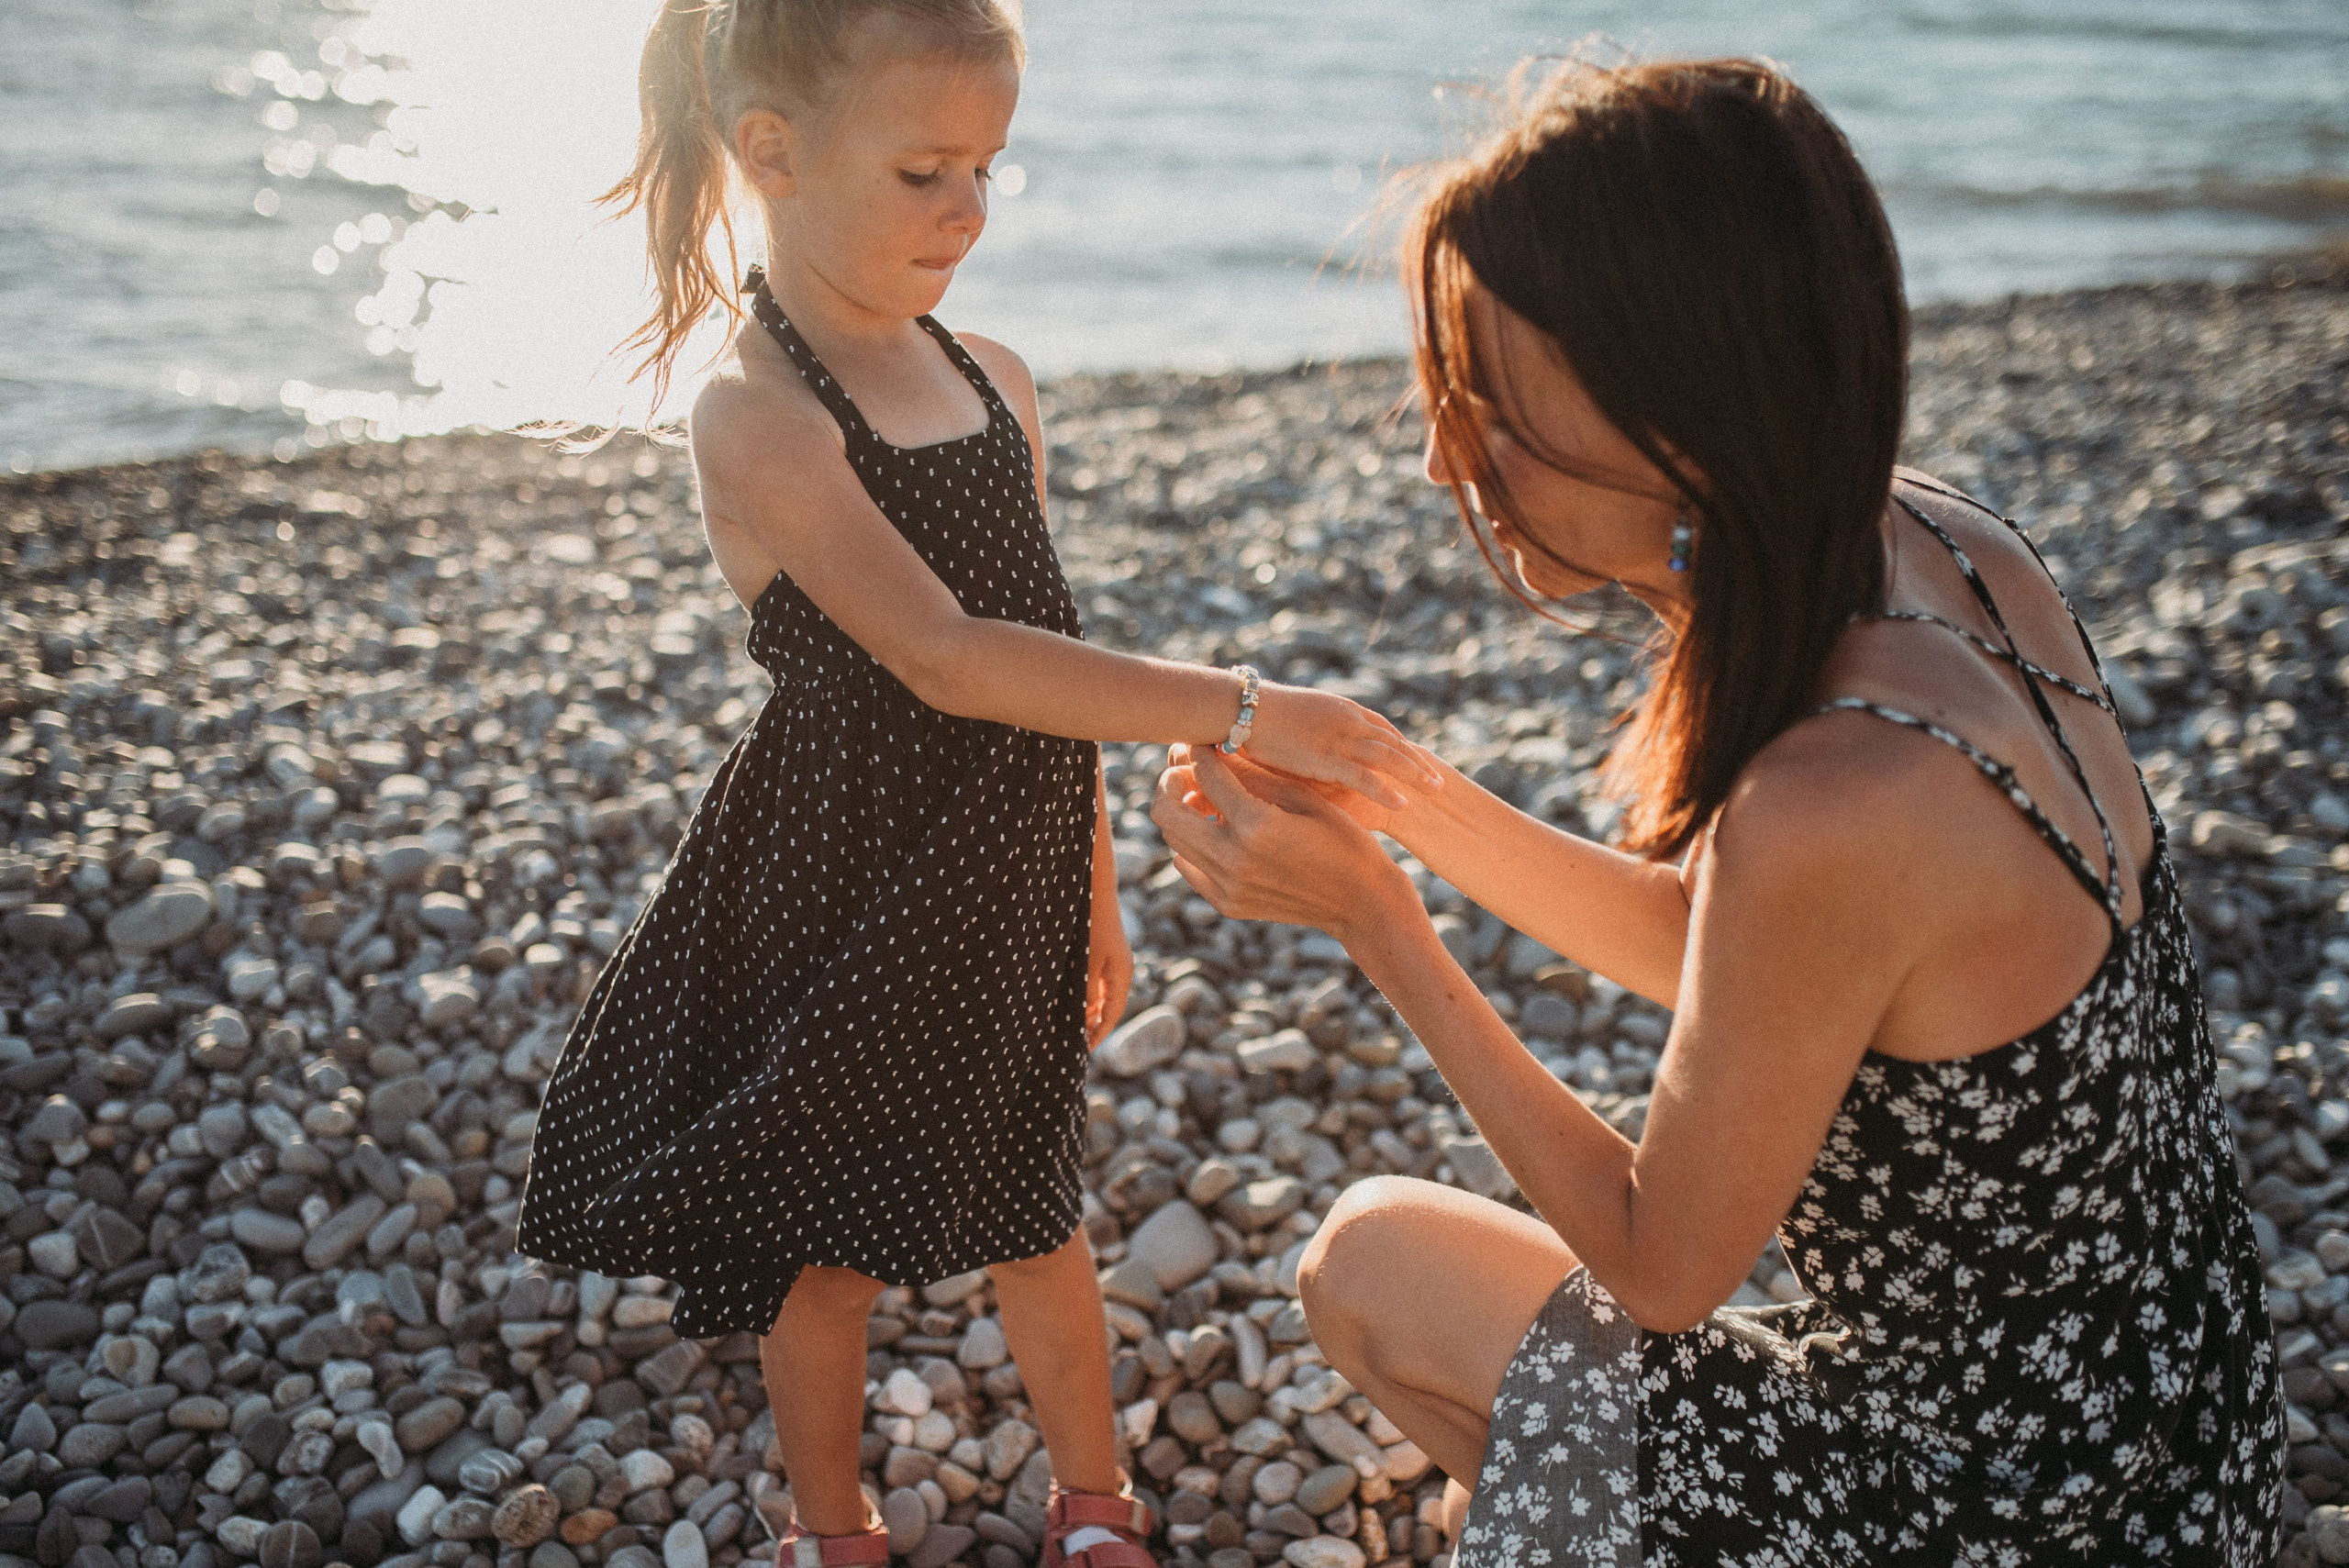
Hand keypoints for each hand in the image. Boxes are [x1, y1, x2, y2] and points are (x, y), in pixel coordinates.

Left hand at [1085, 858, 1133, 1046]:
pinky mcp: (1105, 955)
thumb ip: (1086, 989)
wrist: (1095, 891)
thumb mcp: (1086, 961)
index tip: (1085, 1049)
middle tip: (1077, 1044)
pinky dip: (1088, 998)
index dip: (1100, 1032)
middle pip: (1110, 1007)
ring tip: (1074, 1028)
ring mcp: (1114, 963)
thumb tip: (1084, 1014)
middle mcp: (1121, 971)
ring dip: (1091, 1013)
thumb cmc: (1090, 924)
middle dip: (1095, 1026)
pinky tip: (1074, 1004)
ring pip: (1104, 996)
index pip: (1113, 1012)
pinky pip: (1099, 984)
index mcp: (1121, 974)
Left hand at [1152, 745, 1415, 942]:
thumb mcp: (1301, 796)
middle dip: (1171, 782)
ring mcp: (1227, 885)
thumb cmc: (1342, 837)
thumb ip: (1252, 774)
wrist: (1361, 900)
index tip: (1201, 743)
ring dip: (1182, 813)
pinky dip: (1193, 845)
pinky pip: (1188, 866)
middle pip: (1166, 809)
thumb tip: (1212, 747)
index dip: (1198, 751)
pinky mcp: (1227, 903)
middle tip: (1187, 772)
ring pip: (1173, 839)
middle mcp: (1234, 858)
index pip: (1204, 773)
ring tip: (1205, 800)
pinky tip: (1218, 832)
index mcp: (1256, 824)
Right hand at [1242, 683, 1441, 811]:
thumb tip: (1310, 737)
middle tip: (1439, 780)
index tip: (1416, 758)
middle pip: (1394, 742)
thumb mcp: (1295, 714)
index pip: (1382, 727)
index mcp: (1342, 708)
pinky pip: (1365, 777)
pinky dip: (1386, 790)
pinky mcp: (1327, 758)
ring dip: (1416, 774)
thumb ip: (1312, 727)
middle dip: (1418, 761)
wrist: (1241, 708)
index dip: (1401, 744)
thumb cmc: (1257, 712)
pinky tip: (1404, 804)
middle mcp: (1349, 720)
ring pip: (1390, 757)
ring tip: (1436, 791)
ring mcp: (1340, 739)